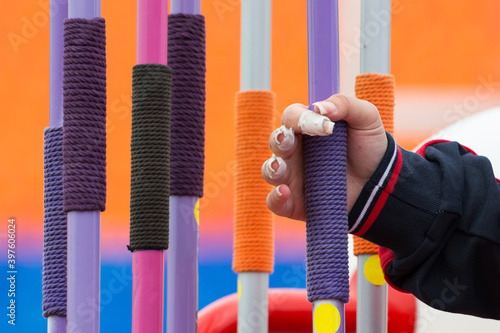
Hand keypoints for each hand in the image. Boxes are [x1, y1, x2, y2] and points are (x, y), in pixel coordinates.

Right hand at [261, 94, 386, 220]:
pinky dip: (276, 198)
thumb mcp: (366, 118)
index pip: (291, 117)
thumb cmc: (368, 147)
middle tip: (289, 140)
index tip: (325, 127)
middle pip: (276, 142)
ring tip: (280, 167)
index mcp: (306, 129)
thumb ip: (345, 104)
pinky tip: (284, 193)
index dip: (301, 119)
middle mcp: (295, 152)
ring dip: (272, 168)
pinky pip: (276, 202)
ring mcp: (293, 177)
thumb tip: (319, 107)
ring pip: (270, 171)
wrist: (380, 183)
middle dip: (279, 141)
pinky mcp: (295, 202)